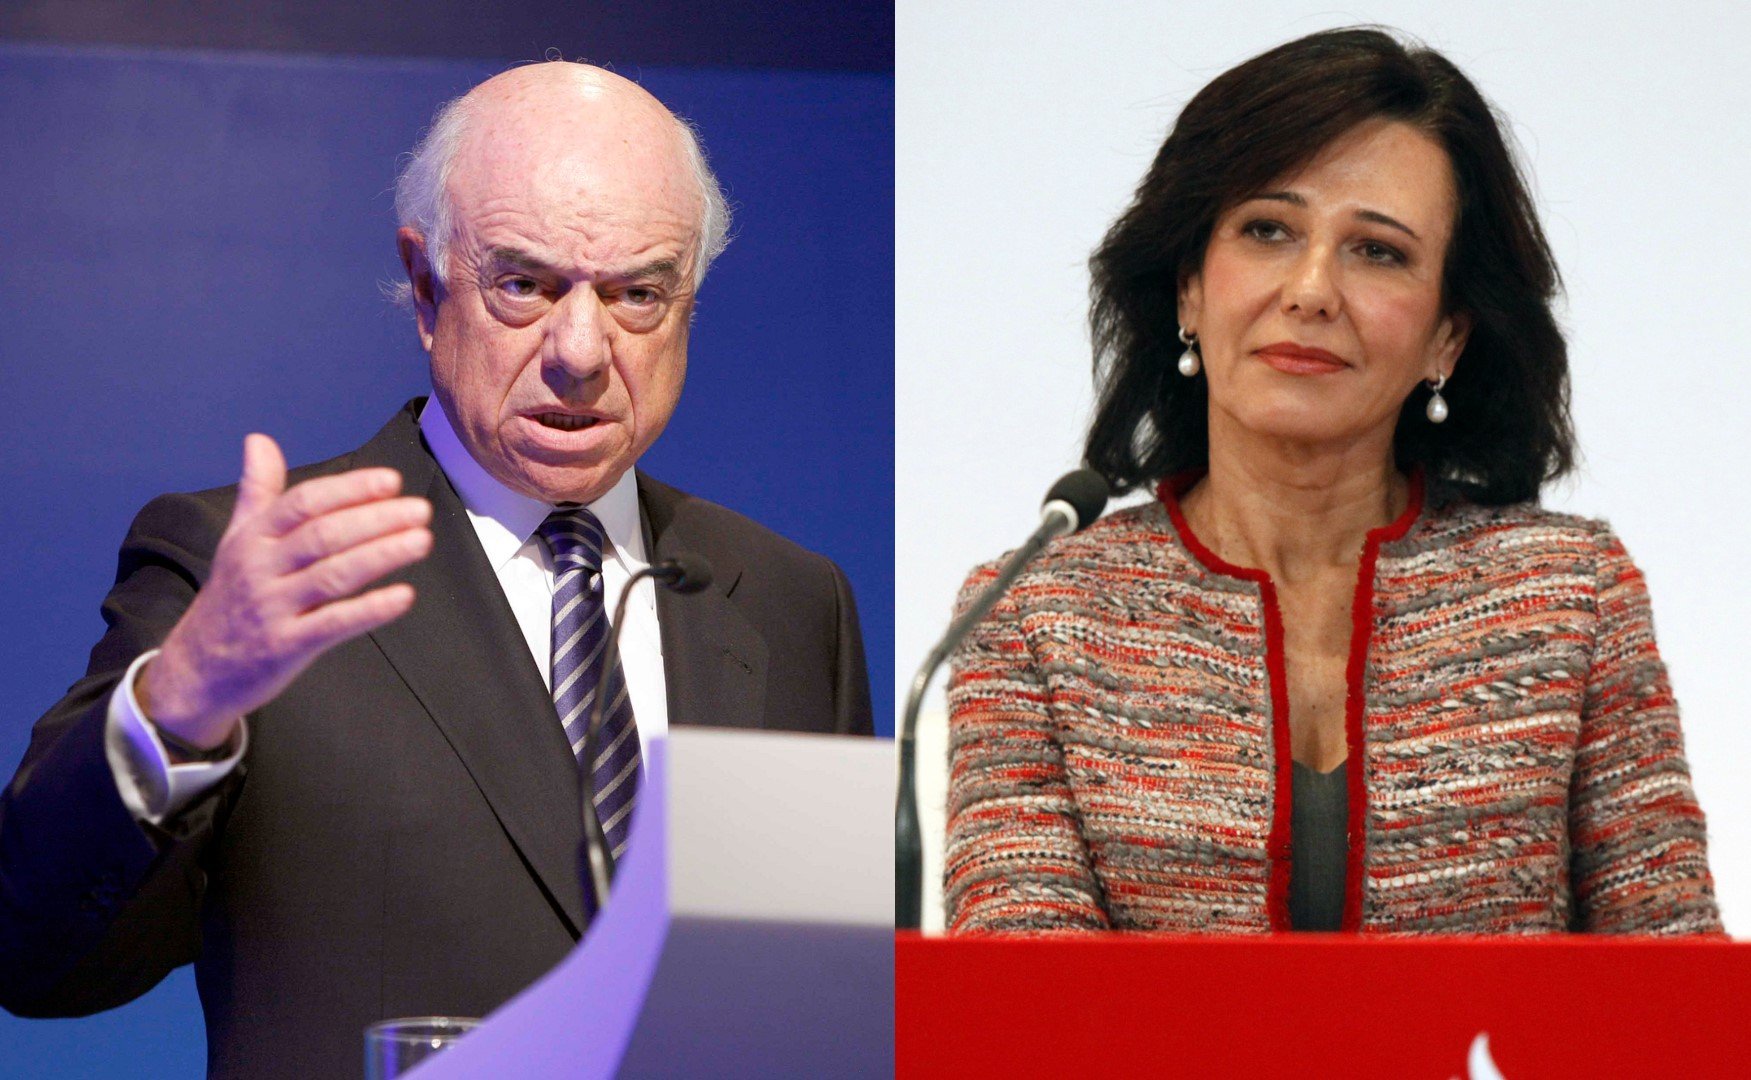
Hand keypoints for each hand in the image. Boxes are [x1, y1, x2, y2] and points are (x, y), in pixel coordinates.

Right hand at [137, 434, 432, 749]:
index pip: (304, 503)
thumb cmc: (229, 599)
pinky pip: (333, 624)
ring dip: (382, 555)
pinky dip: (370, 609)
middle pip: (324, 535)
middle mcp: (260, 568)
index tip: (391, 482)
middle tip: (420, 510)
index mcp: (252, 538)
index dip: (349, 490)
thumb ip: (257, 490)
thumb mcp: (236, 541)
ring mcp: (272, 608)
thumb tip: (259, 439)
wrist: (195, 671)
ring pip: (333, 575)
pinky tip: (404, 595)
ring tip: (421, 540)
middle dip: (376, 519)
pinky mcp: (285, 647)